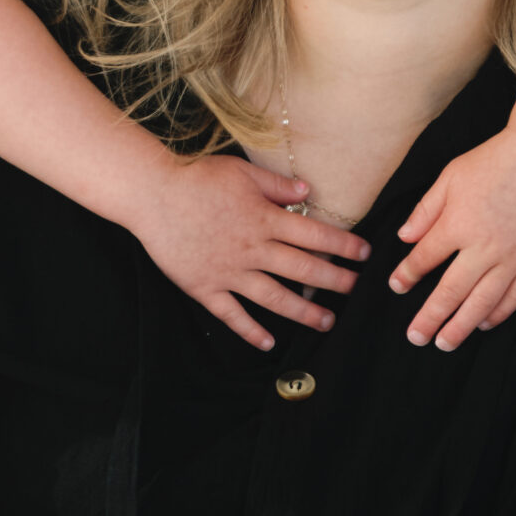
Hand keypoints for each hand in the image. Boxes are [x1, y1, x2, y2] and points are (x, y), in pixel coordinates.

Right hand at [131, 153, 368, 351]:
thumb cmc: (196, 178)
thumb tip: (308, 190)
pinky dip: (250, 330)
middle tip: (357, 290)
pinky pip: (232, 314)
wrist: (151, 195)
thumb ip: (277, 185)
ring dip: (303, 312)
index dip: (344, 245)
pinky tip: (268, 343)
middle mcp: (252, 249)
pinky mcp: (205, 286)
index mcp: (264, 219)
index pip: (315, 235)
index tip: (365, 255)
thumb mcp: (241, 172)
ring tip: (326, 322)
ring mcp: (229, 271)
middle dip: (335, 281)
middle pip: (302, 269)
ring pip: (274, 297)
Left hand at [390, 122, 515, 350]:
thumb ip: (426, 211)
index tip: (397, 287)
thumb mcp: (450, 177)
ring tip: (445, 343)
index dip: (408, 275)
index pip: (425, 259)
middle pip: (450, 291)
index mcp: (458, 224)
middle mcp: (484, 247)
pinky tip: (483, 324)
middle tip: (415, 337)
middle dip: (430, 317)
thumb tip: (404, 239)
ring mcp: (514, 258)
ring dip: (461, 326)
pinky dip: (499, 314)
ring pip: (482, 302)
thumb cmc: (494, 162)